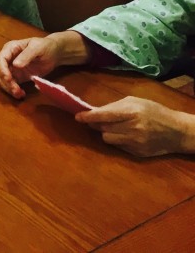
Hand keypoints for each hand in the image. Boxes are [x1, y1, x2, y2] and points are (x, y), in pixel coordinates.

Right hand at [0, 31, 89, 97]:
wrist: (53, 53)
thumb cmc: (45, 46)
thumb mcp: (37, 47)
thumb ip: (26, 55)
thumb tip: (15, 65)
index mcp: (10, 48)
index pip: (1, 59)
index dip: (3, 69)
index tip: (8, 78)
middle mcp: (9, 59)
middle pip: (1, 71)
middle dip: (6, 82)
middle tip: (16, 89)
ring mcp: (13, 68)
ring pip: (3, 80)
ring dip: (9, 88)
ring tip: (19, 93)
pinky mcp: (18, 77)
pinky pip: (12, 85)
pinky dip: (14, 91)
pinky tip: (22, 94)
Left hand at [76, 97, 194, 156]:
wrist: (177, 131)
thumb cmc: (154, 111)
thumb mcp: (136, 102)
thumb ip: (115, 106)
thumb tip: (95, 110)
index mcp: (132, 112)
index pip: (104, 115)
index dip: (89, 116)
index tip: (78, 116)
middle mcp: (132, 129)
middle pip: (102, 128)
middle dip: (96, 124)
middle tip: (95, 120)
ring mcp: (135, 143)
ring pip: (106, 139)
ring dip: (105, 133)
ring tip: (113, 127)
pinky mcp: (136, 153)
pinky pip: (117, 146)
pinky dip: (116, 140)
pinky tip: (124, 135)